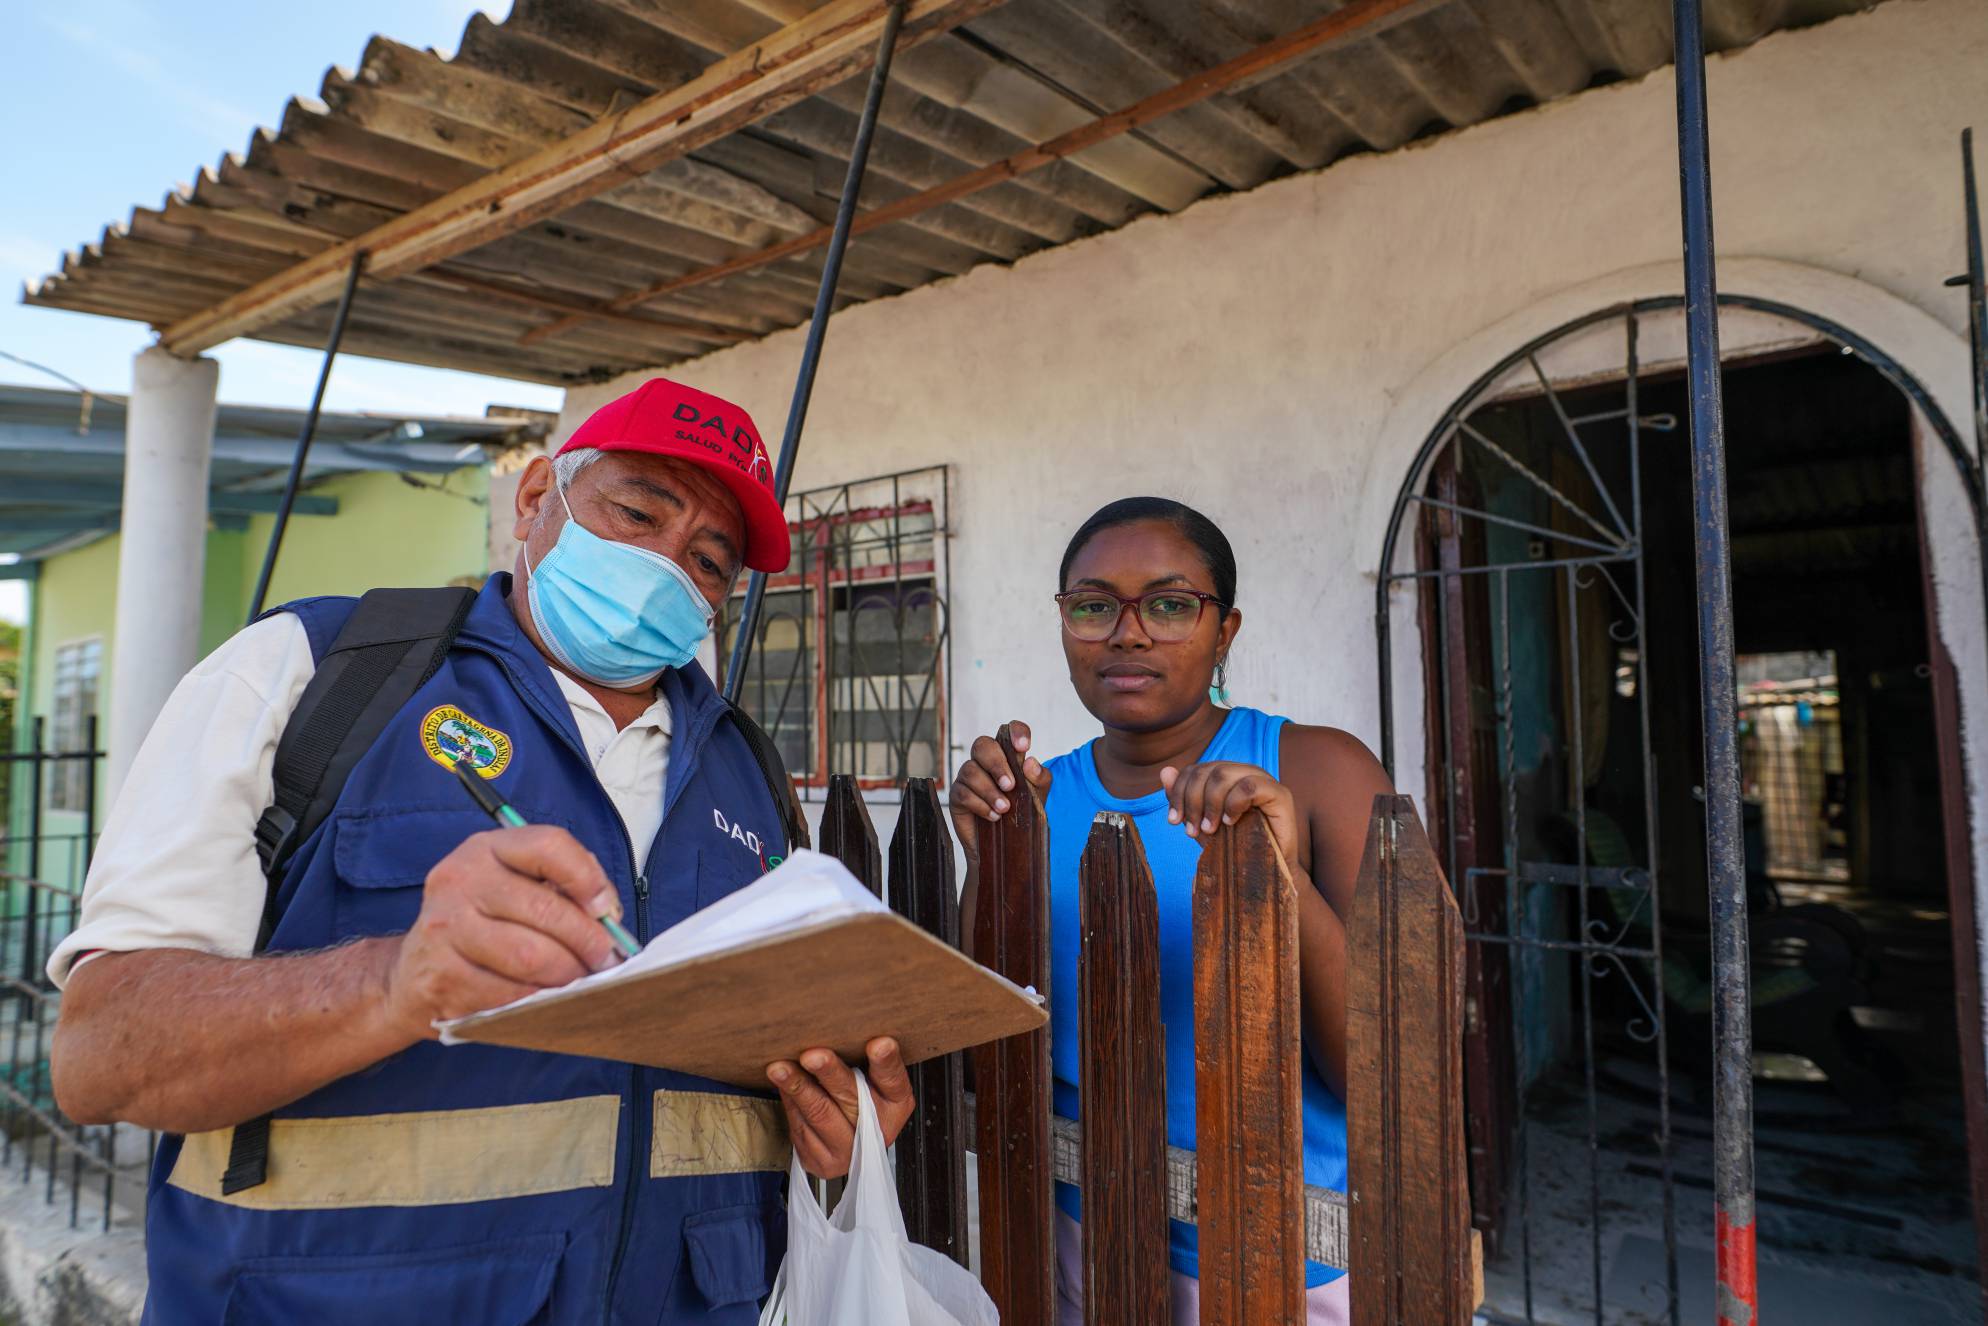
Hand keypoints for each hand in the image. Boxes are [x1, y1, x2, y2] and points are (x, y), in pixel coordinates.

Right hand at [380, 826, 623, 1040]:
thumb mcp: (515, 886)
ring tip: (580, 980)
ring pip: (530, 956)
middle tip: (606, 960)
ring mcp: (445, 929)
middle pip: (546, 909)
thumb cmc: (482, 923)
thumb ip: (564, 888)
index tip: (606, 909)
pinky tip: (544, 997)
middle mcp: (460, 881)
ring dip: (568, 974)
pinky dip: (537, 999)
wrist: (413, 971)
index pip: (548, 846)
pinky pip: (509, 993)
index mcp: (485, 849)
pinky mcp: (441, 976)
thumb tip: (608, 917)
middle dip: (589, 941)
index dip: (587, 878)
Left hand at [766, 1038, 915, 1179]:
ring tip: (780, 1068)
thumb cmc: (856, 1097)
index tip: (878, 1044)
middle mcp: (877, 1131)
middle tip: (812, 1055)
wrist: (845, 1142)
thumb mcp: (870, 1077)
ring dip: (797, 1087)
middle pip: (850, 1097)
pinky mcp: (821, 1161)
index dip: (886, 1062)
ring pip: (819, 1114)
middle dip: (829, 1073)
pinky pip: (800, 1126)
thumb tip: (839, 1023)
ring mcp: (848, 1150)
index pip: (893, 1080)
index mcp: (896, 1104)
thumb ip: (863, 1058)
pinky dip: (789, 1101)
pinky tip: (782, 1084)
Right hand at [947, 721, 1051, 866]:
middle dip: (996, 763)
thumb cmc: (1020, 816)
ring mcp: (968, 778)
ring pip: (970, 770)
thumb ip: (1039, 780)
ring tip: (1004, 809)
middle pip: (982, 745)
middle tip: (1010, 785)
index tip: (1024, 746)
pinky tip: (993, 816)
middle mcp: (984, 762)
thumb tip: (1030, 763)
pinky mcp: (957, 797)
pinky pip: (963, 793)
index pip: (1008, 732)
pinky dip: (980, 805)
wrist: (1005, 848)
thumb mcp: (1037, 798)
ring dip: (989, 790)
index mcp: (1006, 756)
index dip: (1015, 732)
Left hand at [1161, 761, 1300, 866]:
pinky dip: (1233, 804)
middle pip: (1208, 770)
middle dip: (1192, 801)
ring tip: (1209, 830)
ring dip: (1210, 804)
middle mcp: (1246, 772)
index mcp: (1228, 775)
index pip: (1196, 769)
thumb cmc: (1235, 847)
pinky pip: (1250, 786)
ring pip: (1225, 774)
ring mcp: (1265, 780)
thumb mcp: (1202, 823)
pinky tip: (1229, 823)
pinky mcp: (1280, 794)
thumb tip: (1165, 771)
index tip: (1173, 821)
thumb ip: (1185, 798)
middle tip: (1191, 831)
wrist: (1265, 873)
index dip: (1179, 792)